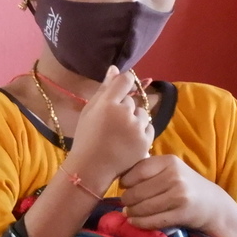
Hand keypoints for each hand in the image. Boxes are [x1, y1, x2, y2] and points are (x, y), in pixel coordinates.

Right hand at [60, 66, 152, 189]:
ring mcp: (137, 128)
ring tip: (120, 134)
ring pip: (143, 114)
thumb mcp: (90, 111)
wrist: (92, 168)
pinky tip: (128, 141)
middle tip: (112, 124)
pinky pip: (149, 128)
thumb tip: (115, 68)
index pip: (125, 81)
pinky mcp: (145, 141)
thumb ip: (104, 89)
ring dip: (135, 120)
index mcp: (108, 104)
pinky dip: (141, 132)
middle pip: (132, 100)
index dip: (125, 82)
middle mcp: (125, 113)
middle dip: (125, 108)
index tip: (121, 90)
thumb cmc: (87, 138)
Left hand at [116, 153, 236, 236]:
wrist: (212, 204)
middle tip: (126, 204)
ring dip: (132, 213)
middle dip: (127, 200)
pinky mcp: (182, 213)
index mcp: (169, 161)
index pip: (137, 171)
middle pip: (137, 191)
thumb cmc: (185, 186)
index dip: (125, 182)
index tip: (125, 188)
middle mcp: (175, 176)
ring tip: (129, 213)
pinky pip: (153, 220)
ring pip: (143, 207)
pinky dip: (140, 223)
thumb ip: (149, 170)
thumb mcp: (171, 170)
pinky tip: (135, 221)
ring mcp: (179, 195)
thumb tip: (119, 179)